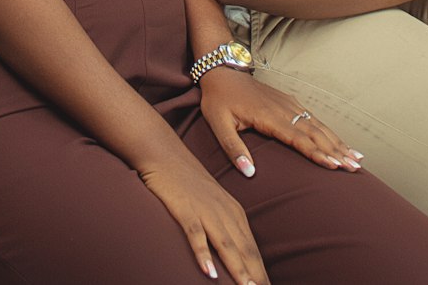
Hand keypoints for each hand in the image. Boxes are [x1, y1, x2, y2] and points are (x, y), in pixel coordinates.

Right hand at [138, 149, 269, 284]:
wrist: (165, 154)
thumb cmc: (189, 183)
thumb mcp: (214, 204)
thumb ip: (225, 228)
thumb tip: (235, 257)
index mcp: (234, 213)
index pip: (253, 251)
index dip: (262, 274)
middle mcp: (224, 212)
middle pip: (245, 251)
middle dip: (257, 276)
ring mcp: (205, 210)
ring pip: (226, 245)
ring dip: (238, 270)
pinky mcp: (185, 208)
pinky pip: (196, 234)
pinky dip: (203, 254)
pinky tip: (208, 273)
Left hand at [199, 67, 361, 174]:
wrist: (221, 70)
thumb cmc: (218, 100)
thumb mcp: (218, 124)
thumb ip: (233, 148)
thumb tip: (249, 173)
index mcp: (267, 116)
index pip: (297, 138)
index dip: (316, 153)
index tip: (334, 166)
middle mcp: (283, 109)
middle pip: (314, 133)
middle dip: (336, 151)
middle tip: (355, 169)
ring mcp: (288, 104)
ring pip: (318, 125)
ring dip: (338, 142)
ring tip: (356, 159)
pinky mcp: (289, 102)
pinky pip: (313, 118)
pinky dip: (329, 132)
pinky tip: (341, 142)